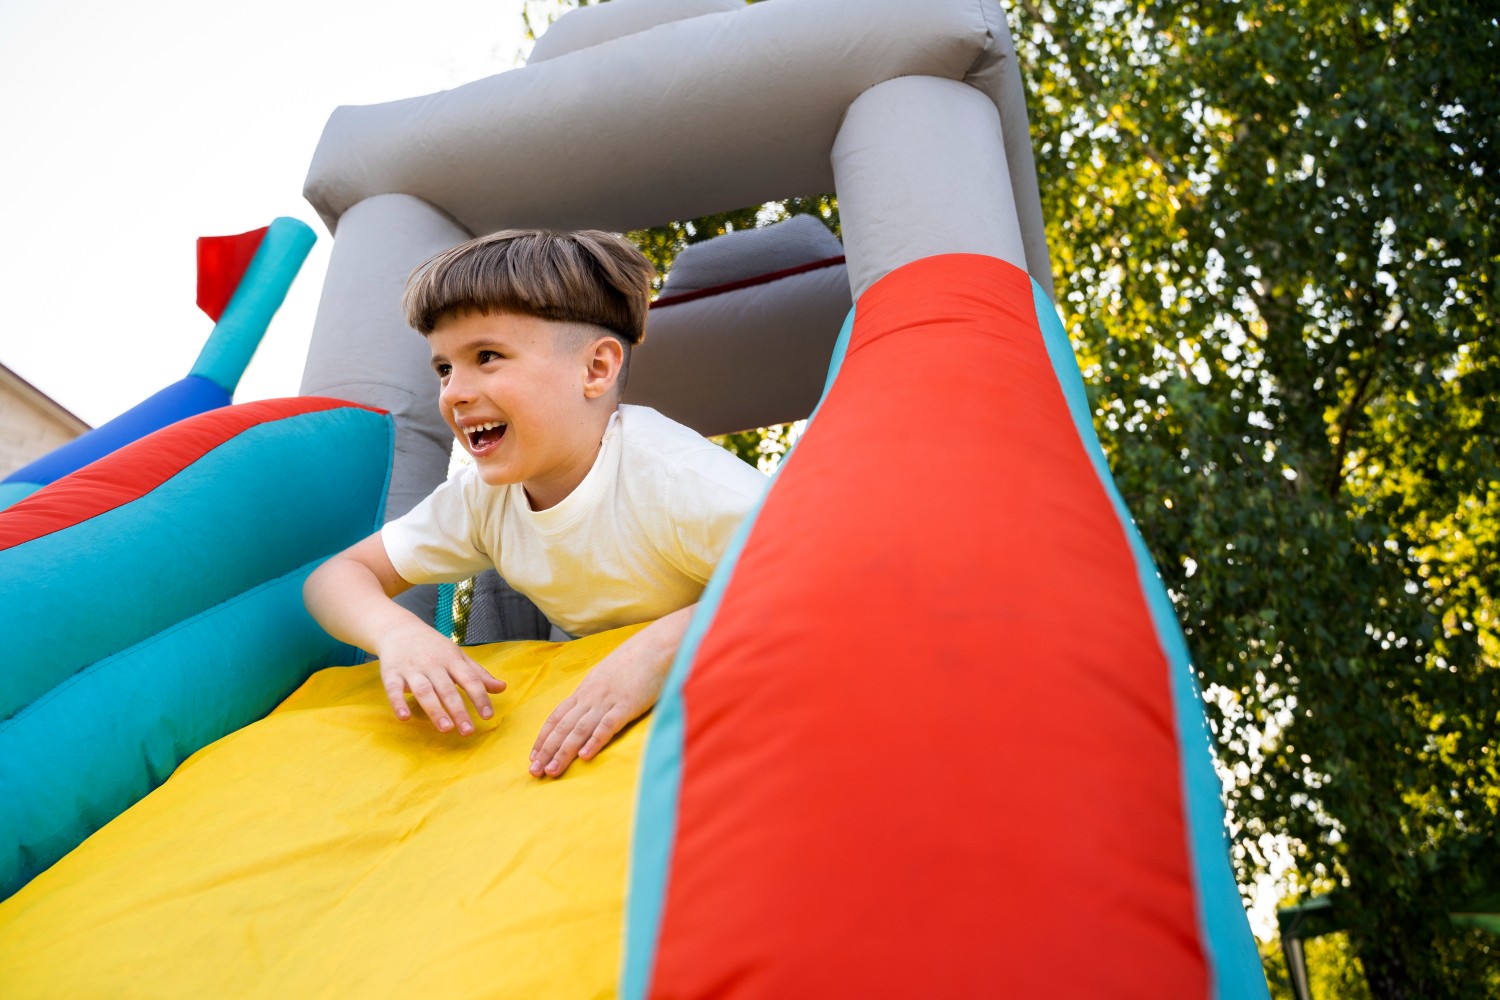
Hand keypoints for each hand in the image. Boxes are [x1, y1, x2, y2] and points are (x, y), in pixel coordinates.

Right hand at [377, 621, 504, 735]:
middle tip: (468, 731)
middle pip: (448, 689)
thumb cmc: (433, 647)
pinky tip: (404, 717)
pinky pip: (393, 689)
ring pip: (424, 690)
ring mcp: (412, 668)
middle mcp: (433, 664)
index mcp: (452, 659)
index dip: (480, 697)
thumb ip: (478, 674)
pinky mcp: (391, 673)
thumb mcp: (458, 656)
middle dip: (458, 710)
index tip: (488, 716)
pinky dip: (398, 703)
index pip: (470, 679)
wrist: (399, 628)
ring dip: (435, 710)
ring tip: (446, 728)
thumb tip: (502, 688)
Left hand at [529, 607, 692, 777]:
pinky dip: (594, 741)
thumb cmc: (636, 660)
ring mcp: (607, 701)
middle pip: (563, 727)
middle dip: (546, 750)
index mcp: (586, 690)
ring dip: (563, 752)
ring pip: (579, 730)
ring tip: (552, 771)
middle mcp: (591, 696)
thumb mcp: (609, 675)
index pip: (557, 716)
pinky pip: (607, 726)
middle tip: (534, 771)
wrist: (657, 646)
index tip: (534, 755)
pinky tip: (585, 757)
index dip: (544, 737)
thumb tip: (590, 707)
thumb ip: (597, 692)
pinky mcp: (627, 705)